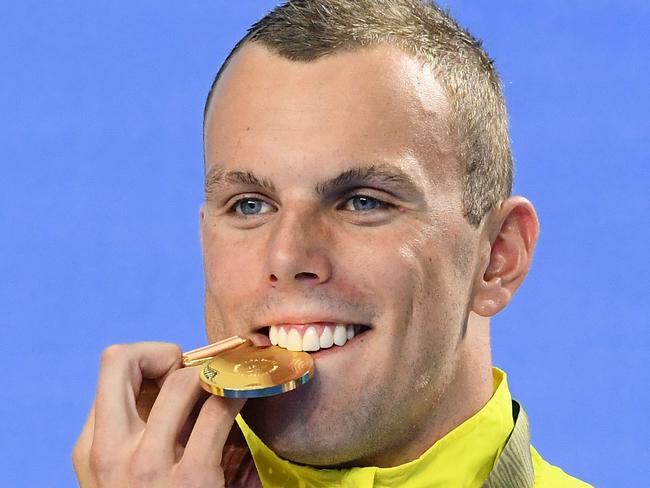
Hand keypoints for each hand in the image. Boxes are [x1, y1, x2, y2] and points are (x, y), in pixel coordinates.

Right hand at [73, 342, 245, 486]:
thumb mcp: (126, 469)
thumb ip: (135, 427)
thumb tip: (170, 375)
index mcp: (91, 448)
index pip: (110, 367)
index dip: (147, 360)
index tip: (173, 376)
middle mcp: (109, 453)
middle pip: (120, 359)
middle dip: (162, 352)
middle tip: (192, 372)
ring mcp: (147, 467)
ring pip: (180, 381)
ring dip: (210, 375)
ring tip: (225, 386)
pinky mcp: (192, 479)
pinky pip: (219, 410)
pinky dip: (239, 393)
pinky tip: (247, 395)